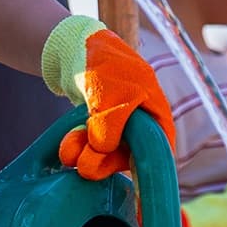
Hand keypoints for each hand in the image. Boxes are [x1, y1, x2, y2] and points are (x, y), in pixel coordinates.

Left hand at [41, 15, 175, 179]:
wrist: (72, 42)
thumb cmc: (101, 63)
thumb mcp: (111, 95)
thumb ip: (110, 126)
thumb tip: (101, 151)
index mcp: (156, 112)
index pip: (159, 151)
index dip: (147, 170)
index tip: (129, 183)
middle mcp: (142, 120)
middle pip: (129, 154)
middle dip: (105, 162)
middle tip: (84, 168)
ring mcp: (120, 119)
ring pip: (107, 148)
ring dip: (88, 154)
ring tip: (68, 154)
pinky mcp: (99, 118)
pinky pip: (92, 139)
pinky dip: (81, 143)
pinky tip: (67, 146)